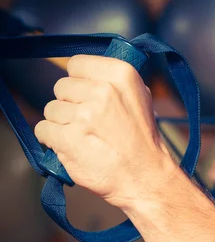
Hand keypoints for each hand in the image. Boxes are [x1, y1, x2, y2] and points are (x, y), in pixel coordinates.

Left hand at [35, 55, 175, 207]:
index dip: (78, 83)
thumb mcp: (140, 98)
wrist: (145, 178)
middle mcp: (102, 91)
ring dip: (61, 125)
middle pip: (61, 87)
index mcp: (121, 75)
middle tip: (87, 124)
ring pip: (50, 110)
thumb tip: (86, 75)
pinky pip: (42, 129)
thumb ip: (113, 81)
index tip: (86, 98)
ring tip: (83, 138)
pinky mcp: (69, 139)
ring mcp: (84, 116)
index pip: (76, 64)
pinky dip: (50, 140)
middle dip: (69, 105)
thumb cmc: (142, 142)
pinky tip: (69, 147)